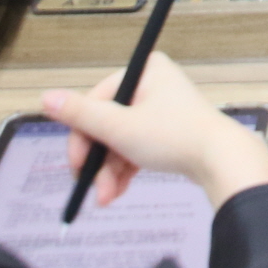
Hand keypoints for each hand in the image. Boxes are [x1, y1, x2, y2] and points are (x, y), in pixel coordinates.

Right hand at [42, 53, 267, 211]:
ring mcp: (160, 108)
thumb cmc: (177, 137)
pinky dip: (124, 170)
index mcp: (144, 70)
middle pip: (106, 123)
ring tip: (108, 197)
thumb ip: (81, 115)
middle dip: (98, 160)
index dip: (82, 136)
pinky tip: (117, 191)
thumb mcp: (121, 127)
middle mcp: (153, 84)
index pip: (95, 101)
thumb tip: (46, 97)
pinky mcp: (166, 131)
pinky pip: (134, 148)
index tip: (77, 165)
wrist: (221, 161)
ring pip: (119, 140)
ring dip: (109, 171)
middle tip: (92, 188)